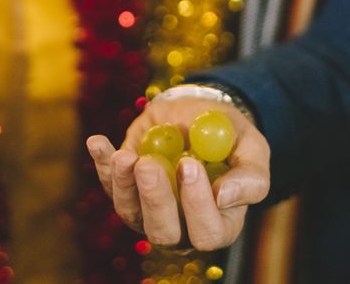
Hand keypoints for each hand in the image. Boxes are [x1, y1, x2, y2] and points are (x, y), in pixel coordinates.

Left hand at [86, 96, 269, 250]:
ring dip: (124, 184)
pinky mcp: (126, 191)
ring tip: (125, 155)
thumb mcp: (252, 149)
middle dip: (154, 198)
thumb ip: (250, 176)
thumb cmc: (231, 138)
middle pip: (163, 232)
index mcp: (219, 222)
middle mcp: (182, 226)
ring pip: (131, 213)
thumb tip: (224, 197)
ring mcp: (149, 212)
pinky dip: (102, 163)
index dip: (198, 206)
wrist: (199, 116)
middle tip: (149, 164)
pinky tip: (98, 143)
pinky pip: (109, 184)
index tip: (190, 164)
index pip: (208, 233)